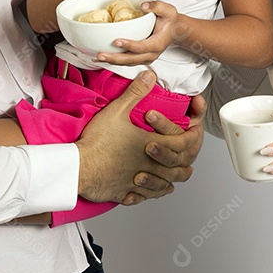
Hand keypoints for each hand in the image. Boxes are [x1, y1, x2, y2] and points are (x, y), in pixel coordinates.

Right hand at [77, 72, 197, 203]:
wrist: (79, 168)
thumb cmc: (98, 141)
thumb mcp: (117, 110)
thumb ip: (136, 92)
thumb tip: (149, 76)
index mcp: (151, 146)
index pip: (181, 143)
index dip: (190, 138)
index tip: (193, 136)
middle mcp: (149, 166)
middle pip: (176, 170)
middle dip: (184, 166)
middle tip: (188, 164)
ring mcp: (137, 181)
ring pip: (161, 186)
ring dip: (169, 182)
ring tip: (172, 182)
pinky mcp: (124, 192)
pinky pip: (141, 197)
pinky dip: (147, 194)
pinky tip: (145, 193)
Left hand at [97, 0, 179, 66]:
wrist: (175, 32)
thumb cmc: (171, 21)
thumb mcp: (168, 10)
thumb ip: (157, 6)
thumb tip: (143, 6)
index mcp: (157, 43)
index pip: (142, 47)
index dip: (129, 45)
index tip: (116, 41)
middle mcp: (151, 54)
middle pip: (132, 59)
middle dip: (115, 58)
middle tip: (100, 55)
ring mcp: (145, 58)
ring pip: (127, 63)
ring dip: (112, 61)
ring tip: (97, 58)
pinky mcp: (140, 58)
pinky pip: (126, 62)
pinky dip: (114, 61)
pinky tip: (102, 58)